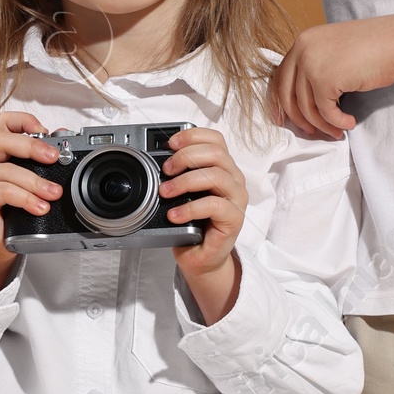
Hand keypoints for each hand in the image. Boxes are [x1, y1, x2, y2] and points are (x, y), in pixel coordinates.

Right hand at [0, 112, 61, 302]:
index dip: (24, 121)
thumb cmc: (9, 215)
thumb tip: (61, 143)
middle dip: (33, 147)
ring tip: (54, 194)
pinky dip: (25, 199)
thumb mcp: (28, 186)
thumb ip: (39, 164)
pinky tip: (39, 207)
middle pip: (4, 140)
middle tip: (54, 158)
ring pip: (7, 170)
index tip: (45, 132)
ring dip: (35, 182)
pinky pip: (3, 191)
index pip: (4, 123)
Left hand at [161, 126, 246, 323]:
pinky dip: (190, 208)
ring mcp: (236, 199)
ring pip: (216, 176)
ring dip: (185, 182)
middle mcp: (234, 179)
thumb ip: (178, 174)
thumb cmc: (192, 223)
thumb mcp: (183, 193)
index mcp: (223, 167)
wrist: (201, 257)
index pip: (215, 139)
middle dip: (186, 157)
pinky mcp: (234, 218)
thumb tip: (157, 160)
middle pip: (216, 153)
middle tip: (165, 170)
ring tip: (165, 193)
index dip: (192, 136)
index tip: (170, 144)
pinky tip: (174, 214)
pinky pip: (214, 205)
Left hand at [267, 18, 393, 138]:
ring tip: (337, 131)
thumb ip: (318, 65)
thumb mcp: (336, 51)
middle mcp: (302, 49)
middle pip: (287, 94)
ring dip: (322, 124)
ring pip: (306, 107)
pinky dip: (336, 122)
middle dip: (298, 118)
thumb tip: (307, 98)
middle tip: (311, 132)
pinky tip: (349, 123)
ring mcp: (311, 64)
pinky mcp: (324, 80)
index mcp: (303, 40)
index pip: (280, 76)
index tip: (284, 119)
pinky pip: (325, 112)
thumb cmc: (375, 47)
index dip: (279, 101)